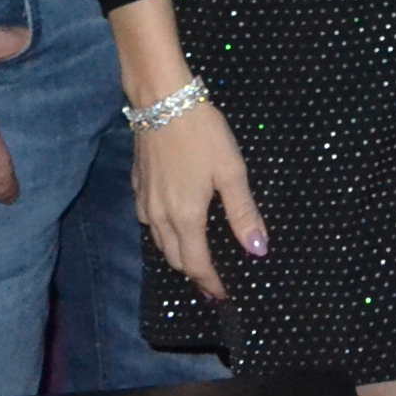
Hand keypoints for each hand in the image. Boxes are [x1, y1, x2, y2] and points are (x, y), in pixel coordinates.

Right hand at [130, 99, 267, 297]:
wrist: (162, 100)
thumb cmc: (202, 134)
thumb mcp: (231, 171)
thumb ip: (243, 213)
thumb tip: (258, 250)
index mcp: (185, 217)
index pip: (196, 265)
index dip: (211, 283)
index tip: (225, 295)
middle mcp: (159, 217)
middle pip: (175, 259)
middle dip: (194, 273)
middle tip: (214, 281)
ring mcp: (144, 202)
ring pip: (159, 242)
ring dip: (178, 254)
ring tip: (197, 257)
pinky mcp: (137, 187)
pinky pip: (148, 222)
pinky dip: (163, 233)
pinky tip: (175, 224)